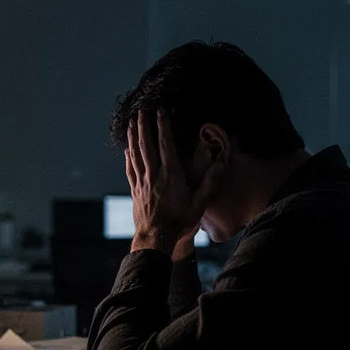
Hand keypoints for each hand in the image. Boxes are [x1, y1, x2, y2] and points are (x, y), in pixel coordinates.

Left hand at [126, 110, 219, 254]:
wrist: (155, 239)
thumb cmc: (179, 222)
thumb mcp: (200, 205)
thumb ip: (210, 184)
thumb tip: (222, 165)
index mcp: (171, 175)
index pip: (165, 144)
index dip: (162, 126)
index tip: (160, 111)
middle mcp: (154, 175)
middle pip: (147, 145)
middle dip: (144, 125)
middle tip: (142, 110)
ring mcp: (142, 182)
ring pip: (135, 154)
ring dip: (133, 136)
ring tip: (131, 122)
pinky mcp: (135, 191)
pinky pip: (130, 168)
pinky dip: (128, 156)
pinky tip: (127, 149)